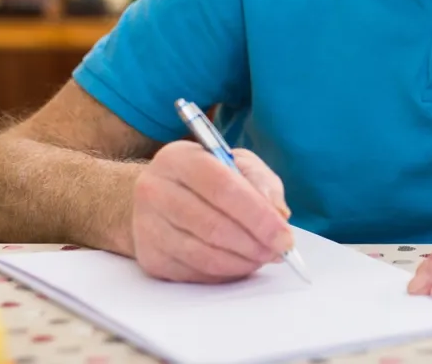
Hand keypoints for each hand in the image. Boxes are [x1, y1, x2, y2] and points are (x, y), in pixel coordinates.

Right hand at [131, 140, 292, 282]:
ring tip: (263, 257)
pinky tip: (239, 264)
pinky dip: (224, 273)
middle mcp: (155, 190)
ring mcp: (147, 226)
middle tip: (279, 251)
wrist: (155, 197)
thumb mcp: (235, 164)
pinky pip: (194, 273)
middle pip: (213, 225)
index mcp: (180, 158)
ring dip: (242, 261)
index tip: (284, 236)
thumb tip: (278, 214)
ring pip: (203, 254)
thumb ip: (261, 182)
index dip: (258, 216)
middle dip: (254, 243)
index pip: (223, 188)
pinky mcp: (149, 257)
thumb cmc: (204, 178)